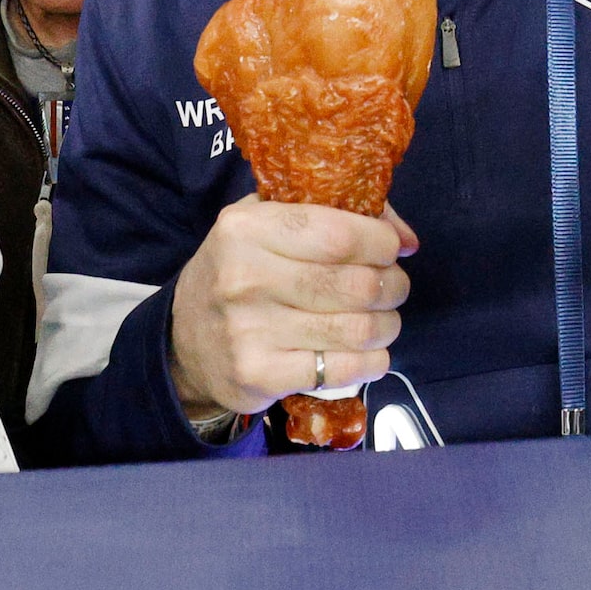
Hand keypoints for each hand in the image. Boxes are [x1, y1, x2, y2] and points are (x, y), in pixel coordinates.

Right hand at [167, 197, 414, 421]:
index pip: (338, 233)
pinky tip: (369, 353)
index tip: (393, 247)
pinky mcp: (260, 375)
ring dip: (386, 325)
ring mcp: (249, 330)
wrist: (185, 344)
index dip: (381, 241)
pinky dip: (371, 362)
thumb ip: (331, 214)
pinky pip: (343, 369)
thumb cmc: (239, 273)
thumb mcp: (264, 225)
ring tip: (383, 320)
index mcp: (246, 228)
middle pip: (355, 283)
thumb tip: (405, 237)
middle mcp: (244, 277)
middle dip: (392, 285)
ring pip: (357, 329)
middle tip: (394, 287)